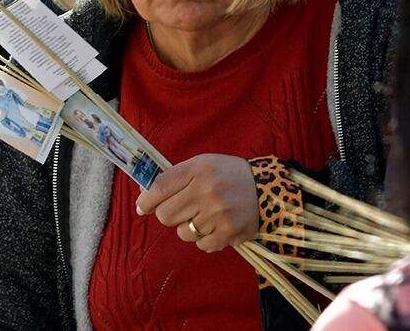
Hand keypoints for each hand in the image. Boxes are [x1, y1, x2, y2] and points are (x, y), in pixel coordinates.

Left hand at [134, 154, 258, 252]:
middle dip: (169, 214)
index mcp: (198, 169)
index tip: (142, 206)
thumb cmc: (228, 175)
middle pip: (166, 215)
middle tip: (182, 209)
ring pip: (183, 232)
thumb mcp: (203, 164)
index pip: (160, 187)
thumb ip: (175, 177)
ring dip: (189, 227)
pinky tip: (216, 226)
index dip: (146, 200)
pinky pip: (201, 245)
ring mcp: (217, 214)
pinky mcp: (228, 234)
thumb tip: (144, 194)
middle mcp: (206, 191)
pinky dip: (205, 238)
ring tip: (205, 216)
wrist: (267, 189)